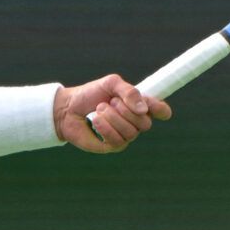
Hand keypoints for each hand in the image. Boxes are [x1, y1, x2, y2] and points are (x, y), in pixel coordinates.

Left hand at [55, 75, 170, 153]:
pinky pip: (118, 141)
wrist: (68, 108)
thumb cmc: (90, 94)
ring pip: (131, 132)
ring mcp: (124, 135)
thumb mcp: (110, 83)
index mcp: (138, 105)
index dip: (162, 110)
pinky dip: (105, 128)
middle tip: (110, 102)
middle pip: (145, 123)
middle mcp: (134, 122)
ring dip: (113, 118)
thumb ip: (129, 91)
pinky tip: (95, 120)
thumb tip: (143, 109)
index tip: (153, 108)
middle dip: (126, 111)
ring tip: (99, 110)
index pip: (161, 111)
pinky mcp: (111, 146)